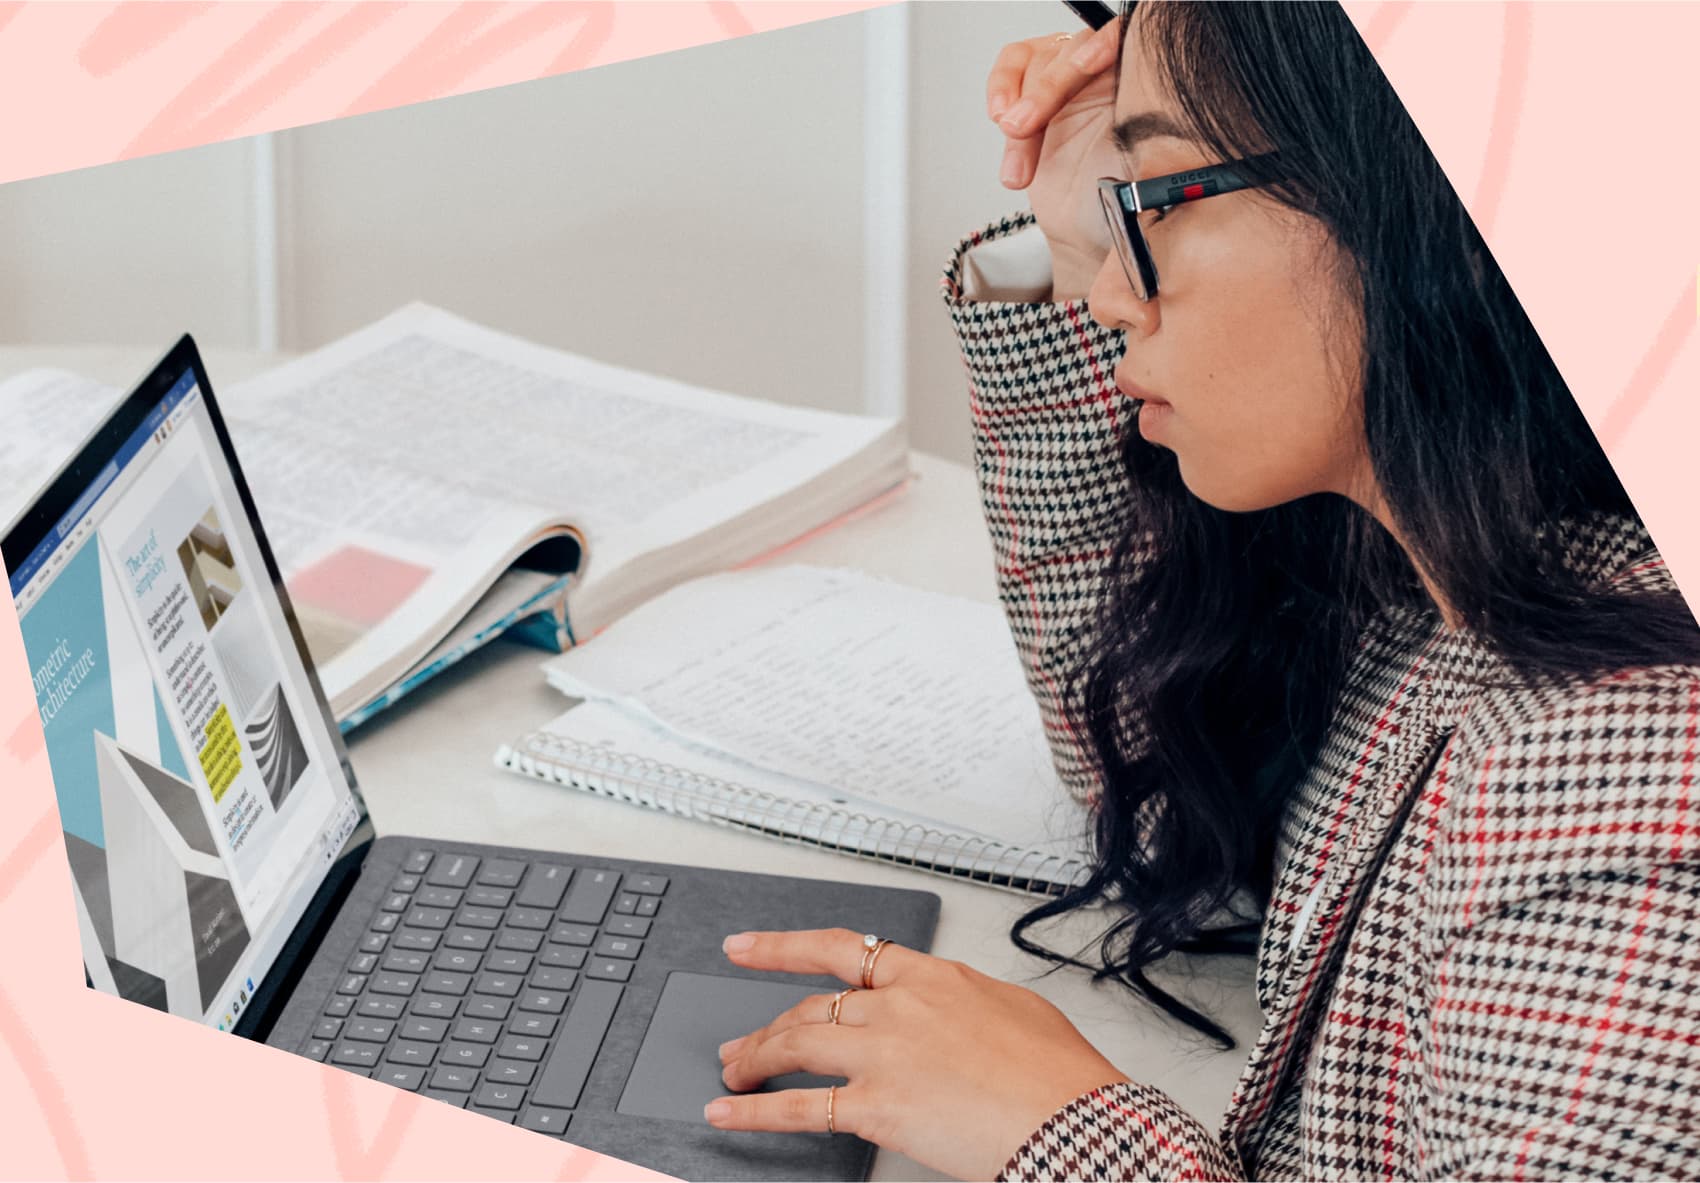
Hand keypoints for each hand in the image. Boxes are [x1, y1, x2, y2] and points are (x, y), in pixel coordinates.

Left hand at [704, 928, 1130, 1180]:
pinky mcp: (876, 1105)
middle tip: (740, 1043)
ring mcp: (883, 1053)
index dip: (782, 948)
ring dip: (754, 1060)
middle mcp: (897, 1006)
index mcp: (930, 976)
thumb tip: (948, 1013)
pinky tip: (728, 1114)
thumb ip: (962, 1003)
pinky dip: (755, 1111)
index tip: (746, 947)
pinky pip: (798, 1106)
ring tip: (732, 1075)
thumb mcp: (1011, 1009)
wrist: (1073, 1118)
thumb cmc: (1057, 1074)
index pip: (840, 951)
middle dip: (766, 1027)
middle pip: (810, 1008)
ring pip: (794, 1044)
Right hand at [986, 24, 1124, 300]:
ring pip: (1039, 58)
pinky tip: (1009, 136)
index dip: (1104, 47)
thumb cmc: (1121, 230)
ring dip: (1020, 95)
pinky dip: (1002, 94)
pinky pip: (1015, 69)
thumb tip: (1141, 305)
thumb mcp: (1139, 235)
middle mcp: (1112, 82)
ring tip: (1015, 134)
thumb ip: (1141, 249)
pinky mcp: (1041, 97)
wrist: (1093, 245)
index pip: (1126, 44)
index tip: (1092, 65)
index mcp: (1146, 98)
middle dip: (1045, 85)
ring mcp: (1075, 85)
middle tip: (1023, 125)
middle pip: (1075, 48)